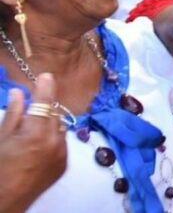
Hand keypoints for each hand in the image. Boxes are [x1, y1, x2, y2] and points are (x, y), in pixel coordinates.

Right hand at [0, 74, 66, 212]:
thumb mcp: (2, 138)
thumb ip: (13, 114)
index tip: (47, 76)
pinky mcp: (64, 164)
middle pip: (53, 114)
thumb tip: (17, 92)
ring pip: (59, 128)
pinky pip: (61, 144)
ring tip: (31, 134)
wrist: (7, 199)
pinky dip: (52, 140)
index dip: (45, 87)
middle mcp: (55, 141)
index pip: (45, 102)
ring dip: (48, 125)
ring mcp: (62, 153)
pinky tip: (36, 148)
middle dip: (44, 109)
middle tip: (31, 110)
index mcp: (36, 133)